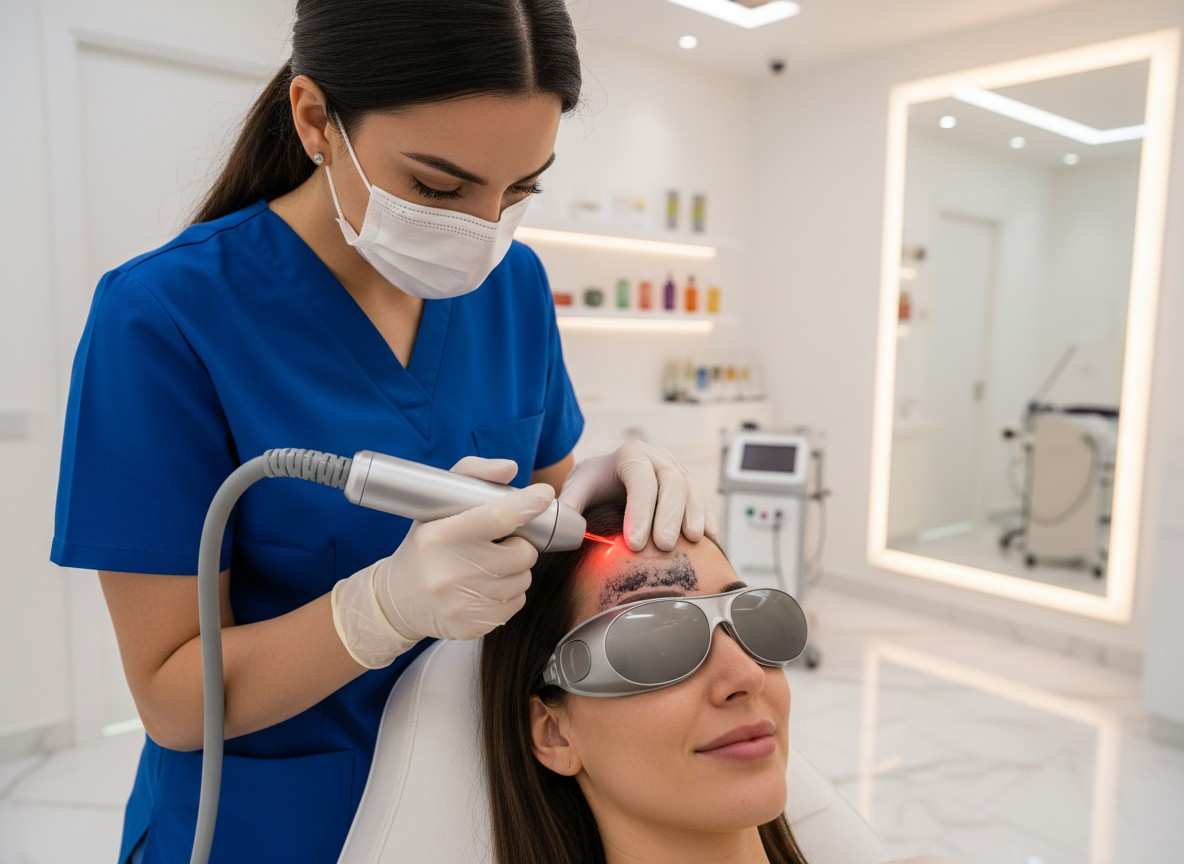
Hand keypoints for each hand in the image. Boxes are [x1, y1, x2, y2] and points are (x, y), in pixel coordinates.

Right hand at [331, 456, 554, 667]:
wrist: (398, 600)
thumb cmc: (426, 545)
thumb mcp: (436, 505)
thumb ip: (473, 474)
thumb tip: (511, 468)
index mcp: (440, 536)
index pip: (496, 518)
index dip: (526, 506)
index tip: (543, 495)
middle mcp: (451, 572)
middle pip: (522, 553)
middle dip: (519, 545)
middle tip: (499, 543)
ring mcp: (462, 603)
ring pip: (523, 579)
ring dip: (514, 570)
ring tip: (487, 565)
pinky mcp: (473, 626)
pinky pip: (516, 603)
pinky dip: (508, 593)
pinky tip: (485, 586)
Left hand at [558, 440, 718, 552]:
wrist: (611, 476)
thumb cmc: (594, 485)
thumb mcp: (577, 488)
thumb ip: (568, 505)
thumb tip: (562, 528)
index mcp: (631, 455)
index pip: (639, 479)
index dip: (640, 510)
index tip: (634, 543)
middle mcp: (659, 458)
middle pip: (672, 481)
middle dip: (669, 514)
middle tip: (663, 546)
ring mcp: (678, 471)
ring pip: (692, 489)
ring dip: (693, 516)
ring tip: (691, 542)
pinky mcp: (691, 488)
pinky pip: (703, 502)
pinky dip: (707, 521)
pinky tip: (710, 542)